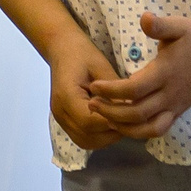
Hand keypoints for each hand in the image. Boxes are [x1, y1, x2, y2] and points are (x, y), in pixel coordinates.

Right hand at [43, 34, 124, 150]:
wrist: (62, 49)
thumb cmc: (82, 53)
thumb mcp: (101, 67)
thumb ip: (114, 92)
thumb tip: (131, 112)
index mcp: (66, 95)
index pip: (90, 121)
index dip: (112, 122)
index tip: (131, 115)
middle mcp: (60, 112)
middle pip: (88, 136)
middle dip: (112, 132)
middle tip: (130, 120)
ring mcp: (60, 119)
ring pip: (86, 141)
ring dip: (106, 137)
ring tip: (121, 122)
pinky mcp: (64, 121)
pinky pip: (83, 139)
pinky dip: (99, 137)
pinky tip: (110, 124)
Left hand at [89, 12, 190, 139]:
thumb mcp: (179, 26)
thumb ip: (160, 25)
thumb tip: (145, 18)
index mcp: (166, 73)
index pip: (134, 89)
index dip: (111, 91)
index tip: (94, 85)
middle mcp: (171, 94)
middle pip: (137, 113)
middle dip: (111, 111)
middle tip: (91, 103)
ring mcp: (176, 105)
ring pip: (148, 128)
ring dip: (124, 127)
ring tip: (104, 117)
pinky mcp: (179, 111)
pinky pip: (158, 129)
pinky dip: (139, 131)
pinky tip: (124, 124)